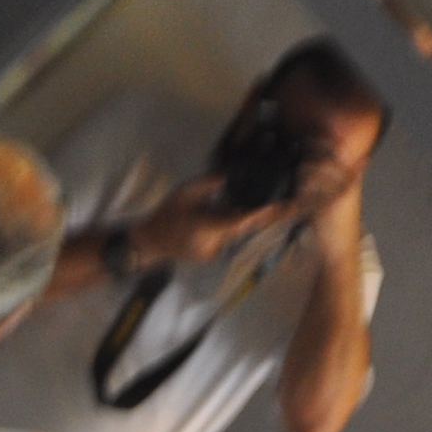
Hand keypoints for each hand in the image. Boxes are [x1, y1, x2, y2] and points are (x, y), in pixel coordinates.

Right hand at [123, 178, 269, 274]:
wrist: (149, 244)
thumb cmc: (164, 217)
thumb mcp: (183, 193)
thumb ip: (207, 184)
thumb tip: (230, 176)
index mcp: (204, 228)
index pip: (239, 221)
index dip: (262, 215)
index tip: (282, 207)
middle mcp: (212, 244)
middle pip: (242, 227)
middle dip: (254, 214)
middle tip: (271, 202)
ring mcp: (213, 253)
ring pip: (235, 233)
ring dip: (238, 219)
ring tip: (226, 209)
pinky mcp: (212, 255)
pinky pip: (228, 238)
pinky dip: (229, 227)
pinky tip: (215, 220)